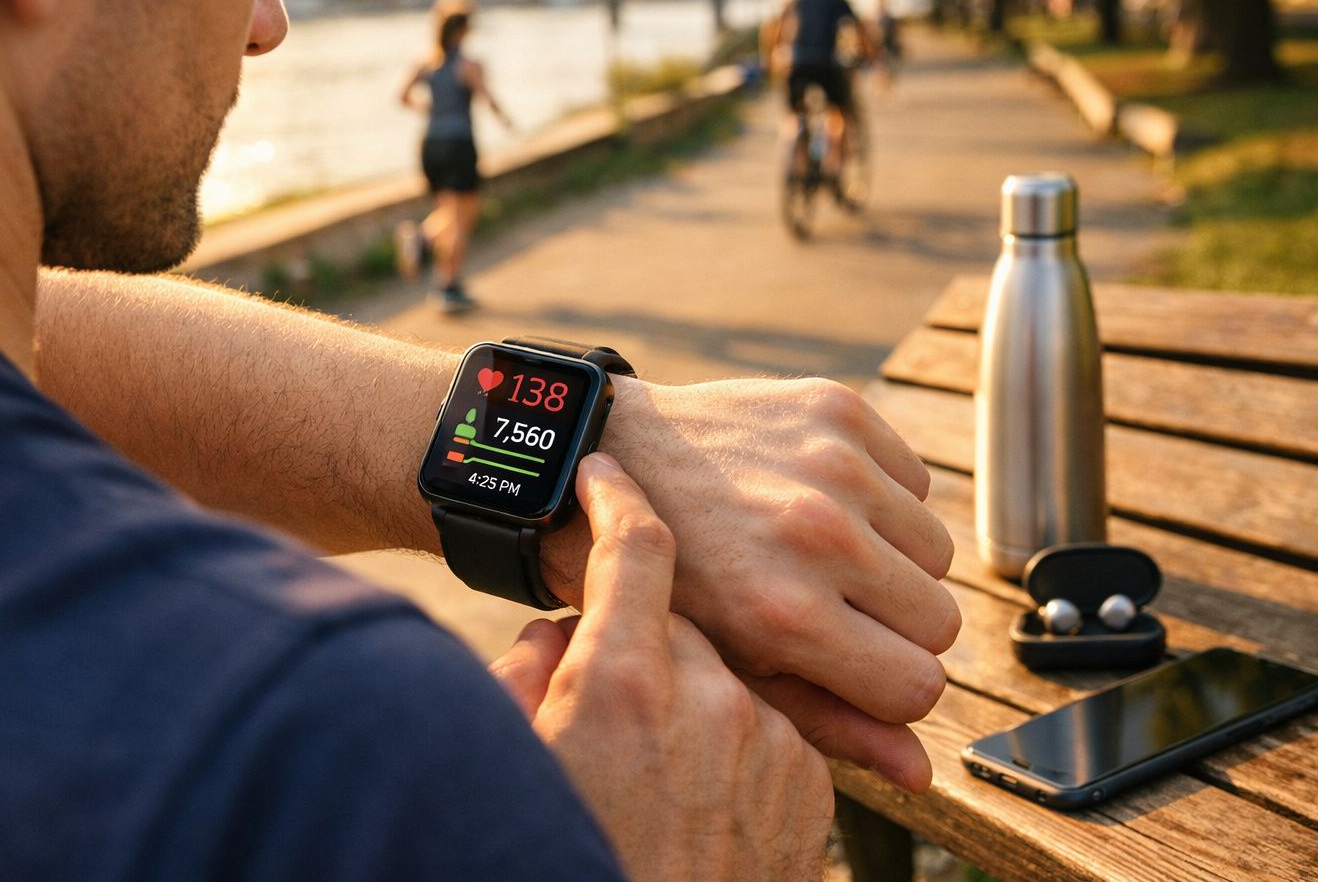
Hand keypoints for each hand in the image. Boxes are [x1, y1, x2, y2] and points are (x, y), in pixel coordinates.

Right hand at [491, 454, 831, 881]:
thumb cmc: (559, 844)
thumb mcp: (513, 756)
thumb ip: (528, 676)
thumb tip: (555, 634)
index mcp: (620, 681)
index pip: (632, 549)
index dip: (615, 499)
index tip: (606, 474)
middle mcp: (706, 699)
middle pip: (687, 617)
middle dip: (654, 635)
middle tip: (616, 688)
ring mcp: (765, 745)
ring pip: (736, 672)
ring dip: (702, 691)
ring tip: (657, 760)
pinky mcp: (805, 790)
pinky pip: (770, 728)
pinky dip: (740, 737)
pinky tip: (699, 788)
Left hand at [541, 377, 959, 792]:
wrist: (605, 452)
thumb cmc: (658, 573)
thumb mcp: (722, 664)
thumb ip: (825, 719)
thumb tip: (919, 775)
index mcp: (783, 613)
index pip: (919, 687)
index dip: (887, 689)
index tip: (850, 669)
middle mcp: (818, 536)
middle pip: (941, 621)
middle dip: (895, 629)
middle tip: (833, 612)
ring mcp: (833, 465)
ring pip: (937, 551)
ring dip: (892, 561)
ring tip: (822, 556)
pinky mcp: (838, 408)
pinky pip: (916, 481)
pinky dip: (882, 498)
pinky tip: (818, 499)